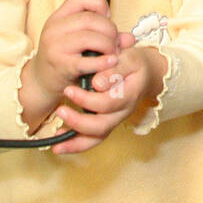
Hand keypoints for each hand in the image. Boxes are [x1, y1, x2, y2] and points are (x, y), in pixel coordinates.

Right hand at [19, 0, 121, 127]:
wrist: (41, 82)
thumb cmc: (64, 57)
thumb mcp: (80, 41)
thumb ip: (105, 35)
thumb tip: (131, 38)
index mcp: (59, 17)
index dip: (100, 4)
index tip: (107, 18)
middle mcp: (54, 28)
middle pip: (90, 19)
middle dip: (110, 30)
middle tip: (115, 42)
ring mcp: (55, 47)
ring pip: (89, 37)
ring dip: (108, 45)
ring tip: (113, 53)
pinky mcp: (60, 66)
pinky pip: (86, 61)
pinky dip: (103, 62)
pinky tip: (111, 62)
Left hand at [52, 40, 167, 154]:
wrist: (146, 73)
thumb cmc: (135, 63)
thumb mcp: (129, 59)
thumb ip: (114, 70)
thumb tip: (97, 83)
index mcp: (129, 95)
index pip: (108, 103)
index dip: (87, 100)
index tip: (69, 89)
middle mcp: (123, 112)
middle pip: (102, 126)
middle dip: (78, 122)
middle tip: (60, 111)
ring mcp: (115, 119)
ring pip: (97, 138)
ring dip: (76, 142)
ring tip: (56, 143)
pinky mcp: (107, 122)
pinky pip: (93, 139)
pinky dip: (76, 144)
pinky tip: (59, 143)